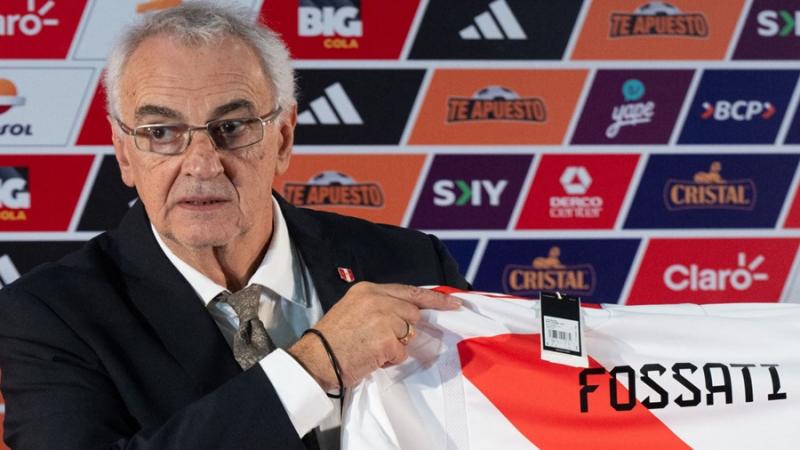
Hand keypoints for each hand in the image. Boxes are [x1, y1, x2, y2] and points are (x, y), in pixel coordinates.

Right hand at [288, 282, 461, 389]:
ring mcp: (384, 318)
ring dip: (395, 346)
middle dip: (406, 329)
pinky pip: (401, 353)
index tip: (453, 303)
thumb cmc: (332, 339)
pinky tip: (371, 357)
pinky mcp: (387, 339)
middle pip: (412, 313)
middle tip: (386, 340)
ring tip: (371, 348)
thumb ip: (380, 306)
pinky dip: (390, 359)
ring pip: (408, 333)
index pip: (409, 291)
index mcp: (368, 289)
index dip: (433, 299)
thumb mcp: (354, 309)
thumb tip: (409, 317)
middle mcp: (378, 299)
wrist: (315, 358)